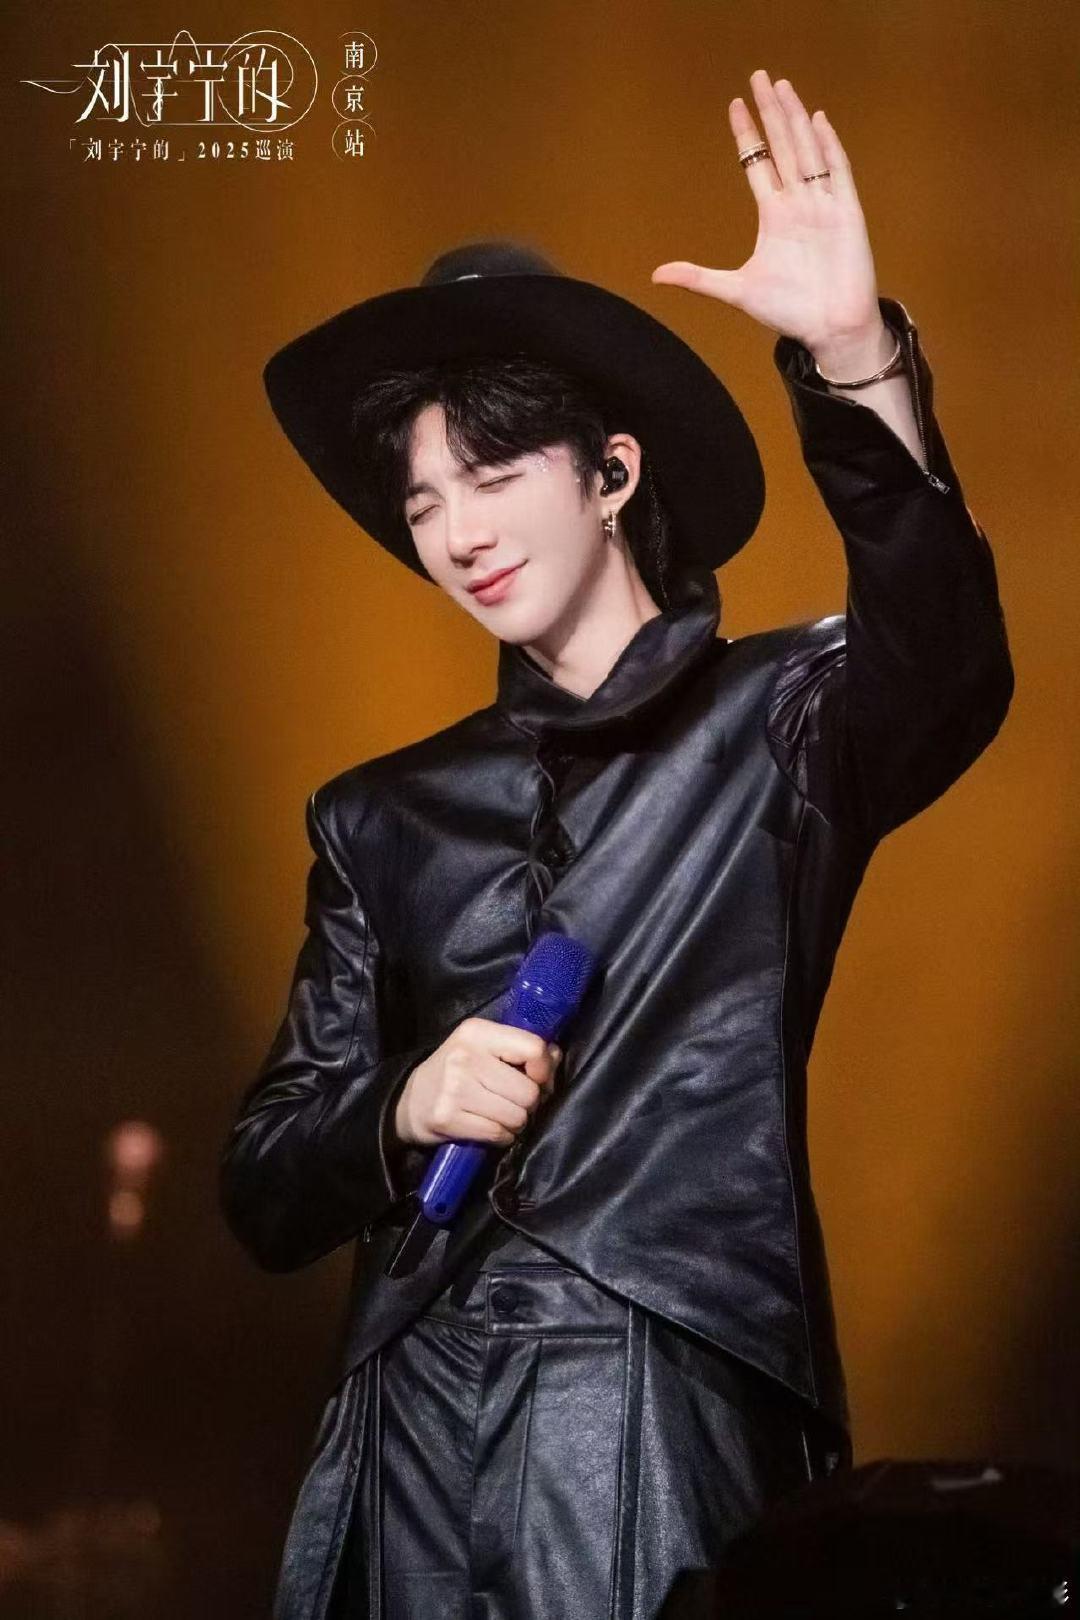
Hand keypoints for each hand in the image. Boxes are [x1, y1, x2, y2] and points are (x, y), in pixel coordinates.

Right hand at [395, 1017, 561, 1147]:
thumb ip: (521, 1049)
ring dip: (515, 1122)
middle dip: (529, 1103)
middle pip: (528, 1091)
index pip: (534, 1048)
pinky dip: (502, 1137)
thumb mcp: (484, 1049)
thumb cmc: (456, 1072)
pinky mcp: (448, 1117)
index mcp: (477, 1032)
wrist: (409, 1101)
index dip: (544, 1070)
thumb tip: (555, 1057)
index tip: (536, 1079)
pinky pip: (498, 1134)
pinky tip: (489, 1128)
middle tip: (514, 1102)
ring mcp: (454, 1088)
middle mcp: (465, 1056)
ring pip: (517, 1116)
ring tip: (500, 1115)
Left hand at [651, 68, 885, 364]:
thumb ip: (699, 278)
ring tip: (782, 86)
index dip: (748, 134)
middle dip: (771, 112)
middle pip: (782, 146)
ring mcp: (824, 205)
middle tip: (759, 77)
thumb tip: (656, 275)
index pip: (758, 163)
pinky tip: (817, 121)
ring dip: (795, 119)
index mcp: (775, 216)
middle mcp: (799, 203)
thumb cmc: (790, 311)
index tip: (735, 105)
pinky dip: (828, 147)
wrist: (830, 330)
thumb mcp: (736, 290)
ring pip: (806, 150)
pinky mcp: (847, 213)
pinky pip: (837, 172)